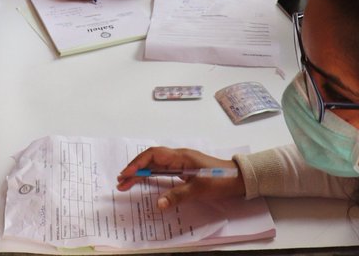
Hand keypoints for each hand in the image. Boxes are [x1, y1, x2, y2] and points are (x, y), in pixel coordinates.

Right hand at [116, 147, 244, 209]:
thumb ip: (177, 196)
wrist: (237, 178)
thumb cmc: (219, 180)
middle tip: (121, 183)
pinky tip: (145, 182)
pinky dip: (151, 175)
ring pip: (155, 165)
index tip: (126, 175)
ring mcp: (181, 162)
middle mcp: (178, 157)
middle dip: (135, 170)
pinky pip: (163, 170)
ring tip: (127, 183)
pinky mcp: (184, 169)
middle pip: (151, 159)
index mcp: (180, 157)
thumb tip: (158, 204)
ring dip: (141, 173)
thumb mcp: (198, 189)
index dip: (137, 164)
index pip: (153, 155)